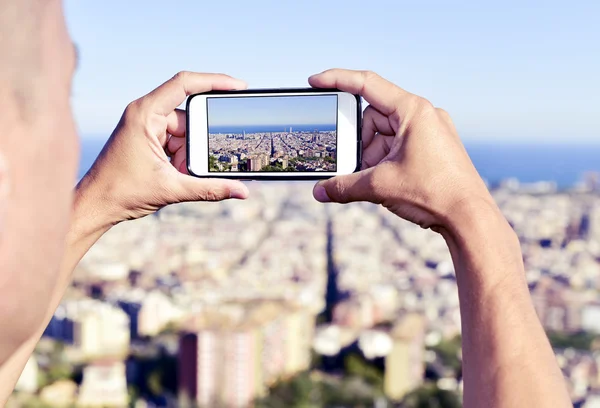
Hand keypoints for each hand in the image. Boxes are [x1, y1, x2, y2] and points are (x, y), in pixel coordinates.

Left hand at [78, 72, 249, 223]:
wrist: (95, 205)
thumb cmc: (121, 193)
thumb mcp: (172, 189)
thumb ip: (210, 189)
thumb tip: (242, 191)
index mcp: (145, 114)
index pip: (184, 84)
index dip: (215, 81)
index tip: (239, 86)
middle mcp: (145, 114)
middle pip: (188, 118)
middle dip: (195, 144)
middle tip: (186, 166)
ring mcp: (146, 126)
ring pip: (185, 133)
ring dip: (187, 156)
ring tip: (174, 175)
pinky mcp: (148, 138)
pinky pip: (176, 142)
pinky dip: (181, 159)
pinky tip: (173, 174)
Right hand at [310, 69, 496, 231]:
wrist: (470, 218)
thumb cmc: (434, 193)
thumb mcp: (380, 186)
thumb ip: (344, 186)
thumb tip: (319, 192)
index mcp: (413, 111)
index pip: (367, 84)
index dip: (336, 80)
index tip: (315, 82)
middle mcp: (423, 115)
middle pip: (373, 118)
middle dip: (360, 143)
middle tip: (354, 166)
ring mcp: (430, 131)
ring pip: (385, 135)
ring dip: (372, 156)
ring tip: (376, 181)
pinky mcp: (433, 148)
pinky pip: (398, 145)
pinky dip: (385, 161)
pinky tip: (386, 182)